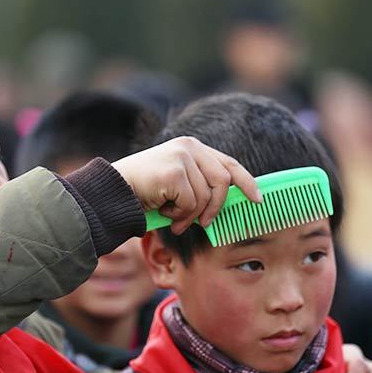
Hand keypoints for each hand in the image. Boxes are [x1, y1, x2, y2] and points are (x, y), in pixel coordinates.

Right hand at [112, 137, 261, 233]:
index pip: (229, 163)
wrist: (113, 192)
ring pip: (206, 197)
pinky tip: (162, 211)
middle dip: (216, 208)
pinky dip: (178, 215)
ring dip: (190, 216)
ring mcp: (182, 157)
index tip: (257, 200)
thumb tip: (227, 203)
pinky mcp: (174, 172)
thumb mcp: (177, 184)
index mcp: (192, 147)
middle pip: (223, 182)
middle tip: (204, 225)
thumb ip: (200, 185)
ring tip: (173, 219)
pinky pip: (191, 203)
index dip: (246, 182)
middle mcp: (189, 147)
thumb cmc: (144, 192)